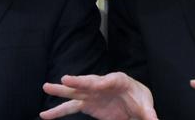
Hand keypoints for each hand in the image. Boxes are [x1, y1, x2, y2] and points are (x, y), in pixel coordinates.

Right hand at [40, 72, 157, 119]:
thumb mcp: (146, 105)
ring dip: (61, 91)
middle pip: (88, 82)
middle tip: (65, 80)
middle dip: (77, 82)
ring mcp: (91, 94)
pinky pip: (70, 107)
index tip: (94, 84)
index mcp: (118, 80)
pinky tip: (45, 115)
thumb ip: (149, 114)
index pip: (107, 80)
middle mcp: (101, 84)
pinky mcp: (86, 104)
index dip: (99, 82)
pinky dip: (58, 111)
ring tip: (46, 87)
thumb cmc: (139, 98)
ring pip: (75, 92)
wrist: (133, 102)